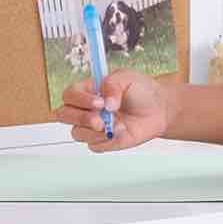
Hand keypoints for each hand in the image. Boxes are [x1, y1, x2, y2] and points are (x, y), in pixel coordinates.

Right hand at [51, 70, 171, 151]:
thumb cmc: (140, 91)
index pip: (69, 95)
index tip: (99, 101)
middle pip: (64, 115)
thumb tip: (107, 103)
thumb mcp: (126, 78)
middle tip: (100, 119)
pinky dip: (107, 141)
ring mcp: (93, 127)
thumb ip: (112, 85)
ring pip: (77, 133)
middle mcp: (86, 109)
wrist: (158, 109)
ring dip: (94, 131)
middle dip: (81, 118)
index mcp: (87, 90)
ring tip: (114, 125)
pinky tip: (120, 132)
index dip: (80, 100)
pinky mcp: (103, 142)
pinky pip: (94, 146)